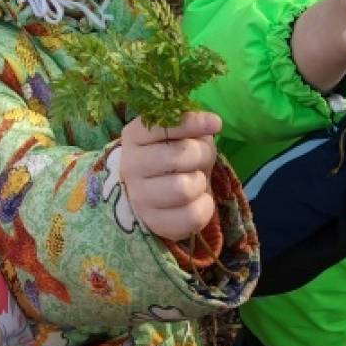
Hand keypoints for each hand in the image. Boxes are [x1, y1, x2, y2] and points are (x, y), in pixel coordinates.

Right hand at [119, 111, 219, 241]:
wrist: (156, 189)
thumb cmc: (172, 152)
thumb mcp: (180, 132)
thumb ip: (190, 123)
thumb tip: (211, 122)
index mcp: (133, 136)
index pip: (161, 126)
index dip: (191, 123)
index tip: (215, 123)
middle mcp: (130, 166)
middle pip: (178, 157)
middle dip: (201, 154)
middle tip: (203, 156)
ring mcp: (139, 197)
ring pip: (184, 189)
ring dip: (200, 182)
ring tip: (196, 179)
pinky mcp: (153, 223)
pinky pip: (192, 216)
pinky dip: (205, 207)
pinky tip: (198, 199)